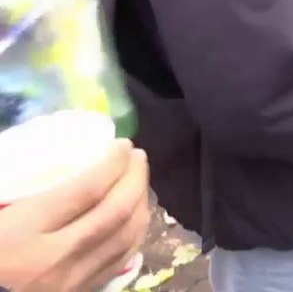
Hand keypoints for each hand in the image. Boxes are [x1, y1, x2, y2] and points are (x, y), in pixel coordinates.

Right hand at [0, 140, 150, 291]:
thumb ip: (20, 188)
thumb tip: (55, 160)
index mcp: (23, 232)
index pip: (86, 191)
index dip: (112, 163)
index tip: (122, 146)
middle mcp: (55, 259)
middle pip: (114, 213)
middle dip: (134, 179)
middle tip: (137, 156)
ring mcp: (71, 282)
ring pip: (124, 238)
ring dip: (140, 204)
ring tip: (139, 181)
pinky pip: (120, 261)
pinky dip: (134, 233)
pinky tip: (134, 217)